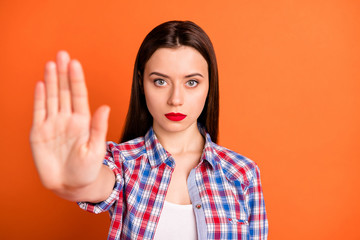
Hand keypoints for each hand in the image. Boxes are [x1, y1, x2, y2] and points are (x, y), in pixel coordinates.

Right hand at [30, 51, 109, 196]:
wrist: (71, 185)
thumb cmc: (87, 169)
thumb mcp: (95, 149)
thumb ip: (98, 128)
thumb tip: (105, 107)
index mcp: (83, 121)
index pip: (79, 95)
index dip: (76, 79)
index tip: (75, 63)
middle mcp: (67, 119)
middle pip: (65, 91)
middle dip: (63, 73)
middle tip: (62, 54)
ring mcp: (53, 124)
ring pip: (52, 97)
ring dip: (51, 80)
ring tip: (51, 63)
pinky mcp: (39, 132)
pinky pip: (39, 112)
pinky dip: (39, 98)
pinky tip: (41, 84)